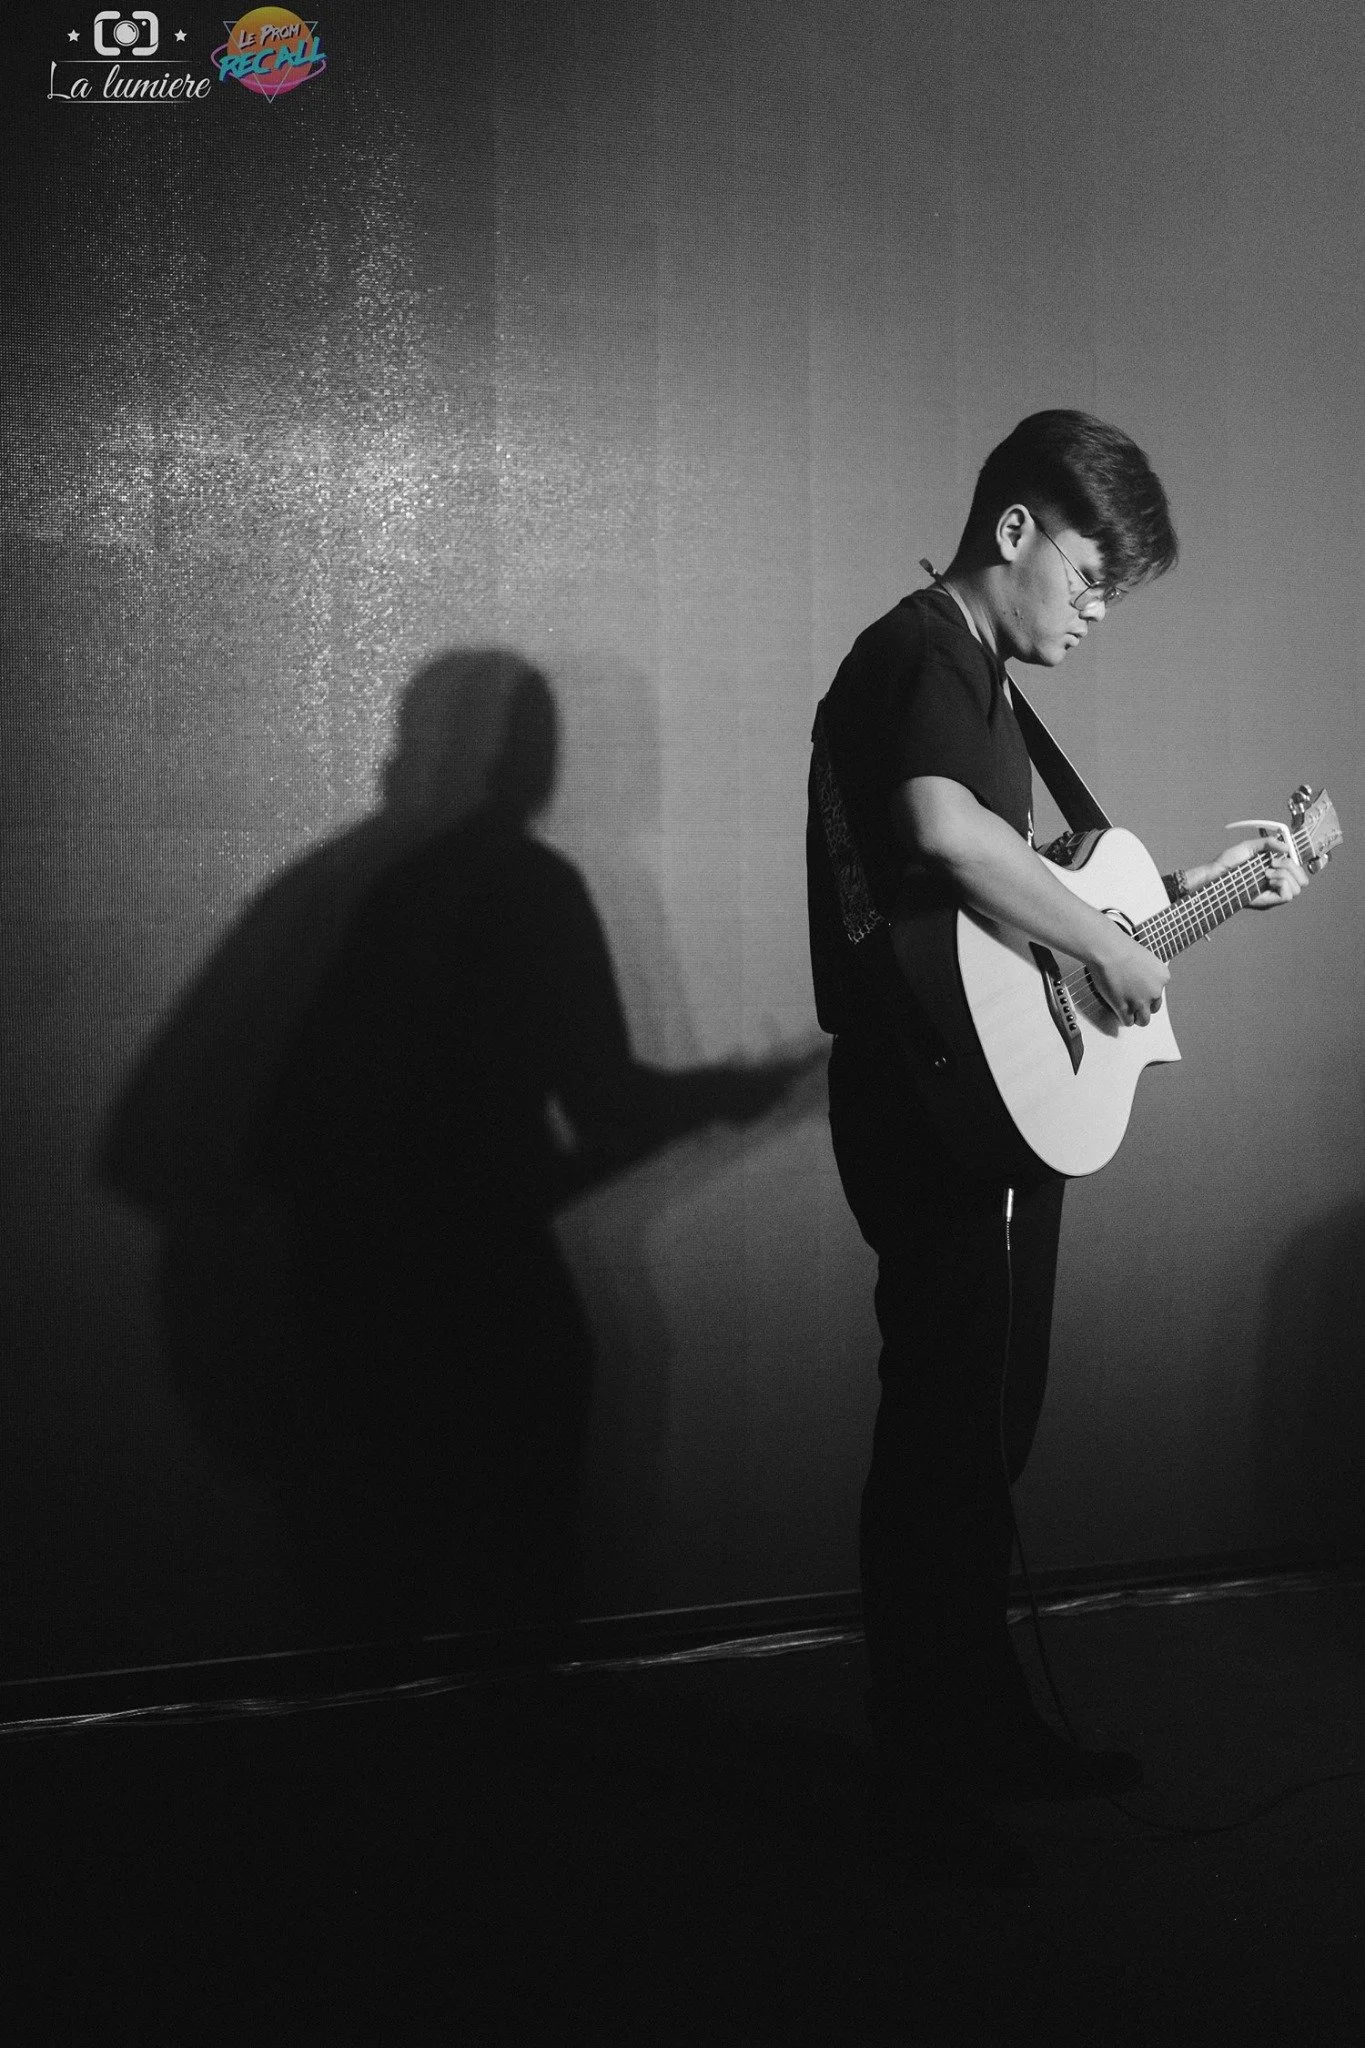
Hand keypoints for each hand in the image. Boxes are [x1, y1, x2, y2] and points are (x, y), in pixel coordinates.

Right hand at [1088, 926, 1170, 1027]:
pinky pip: (1128, 1022)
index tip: (1138, 990)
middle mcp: (1155, 991)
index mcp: (1163, 977)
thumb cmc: (1121, 949)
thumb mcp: (1144, 959)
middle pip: (1153, 1008)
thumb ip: (1147, 973)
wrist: (1108, 950)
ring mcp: (1141, 1002)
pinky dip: (1123, 1019)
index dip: (1147, 993)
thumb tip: (1140, 982)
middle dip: (1143, 1006)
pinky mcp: (1125, 1008)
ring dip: (1135, 1016)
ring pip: (1143, 1020)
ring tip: (1127, 1011)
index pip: (1159, 993)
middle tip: (1132, 1000)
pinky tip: (1118, 1011)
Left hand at [1186, 839, 1308, 910]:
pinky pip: (1288, 896)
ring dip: (1285, 875)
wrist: (1216, 873)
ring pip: (1297, 888)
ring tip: (1267, 872)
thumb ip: (1268, 843)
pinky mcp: (1268, 901)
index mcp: (1276, 872)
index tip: (1276, 856)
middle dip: (1292, 867)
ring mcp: (1273, 894)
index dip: (1294, 862)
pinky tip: (1267, 878)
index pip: (1299, 872)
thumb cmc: (1229, 862)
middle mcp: (1276, 885)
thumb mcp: (1250, 847)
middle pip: (1303, 881)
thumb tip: (1286, 847)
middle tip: (1273, 863)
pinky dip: (1282, 883)